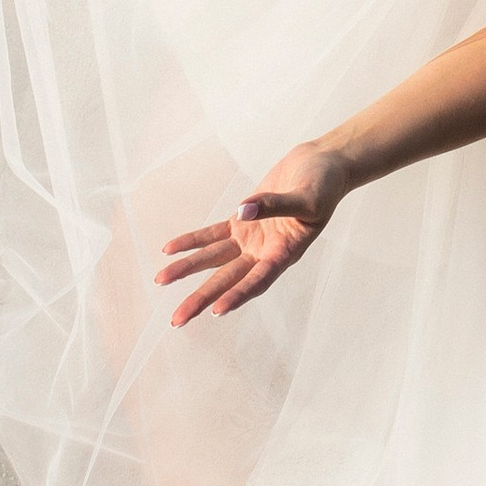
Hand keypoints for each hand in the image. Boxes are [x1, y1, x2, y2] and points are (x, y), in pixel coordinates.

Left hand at [158, 143, 345, 324]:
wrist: (323, 165)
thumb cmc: (324, 185)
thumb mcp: (308, 198)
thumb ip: (275, 206)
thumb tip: (242, 210)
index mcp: (285, 253)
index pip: (258, 280)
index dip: (238, 295)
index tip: (217, 311)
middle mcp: (264, 252)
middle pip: (228, 279)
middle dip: (202, 298)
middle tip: (177, 319)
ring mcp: (251, 238)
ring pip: (214, 258)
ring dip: (187, 269)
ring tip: (160, 280)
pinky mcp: (241, 221)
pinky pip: (212, 234)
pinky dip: (192, 241)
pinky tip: (169, 250)